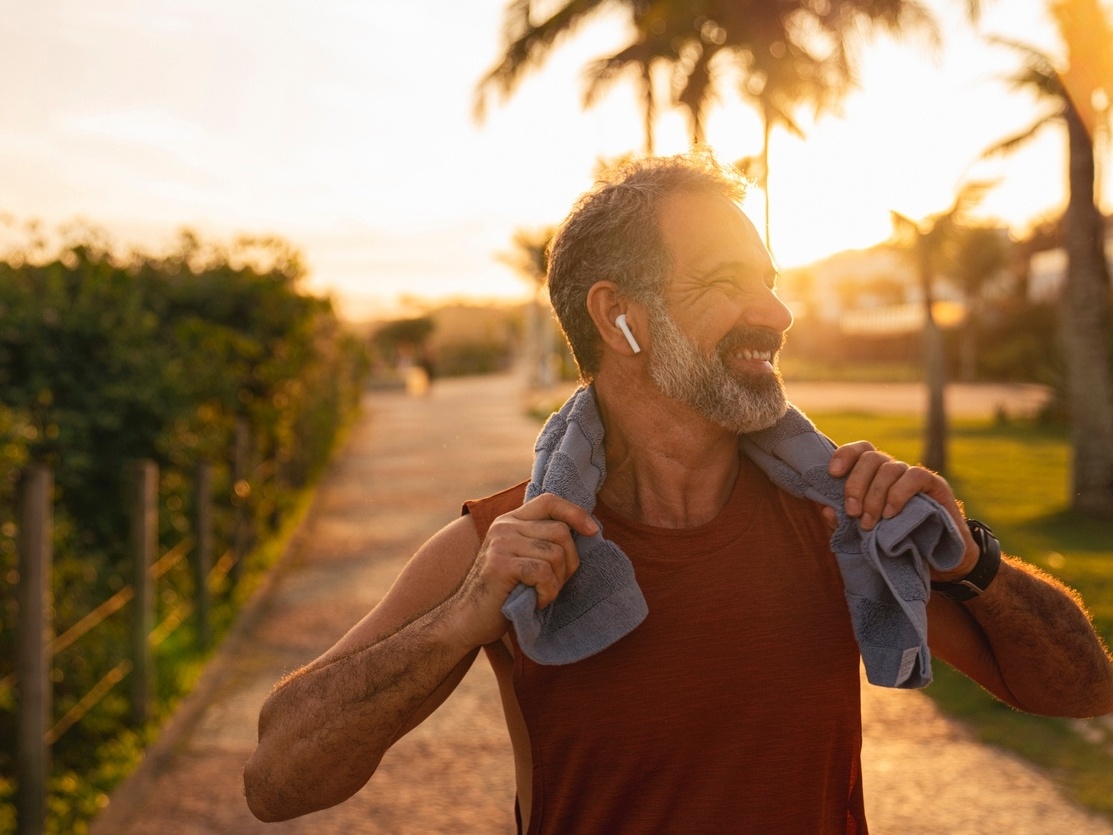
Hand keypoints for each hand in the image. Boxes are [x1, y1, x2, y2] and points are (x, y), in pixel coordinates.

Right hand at [448, 492, 595, 648]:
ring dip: (556, 582)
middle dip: (569, 563)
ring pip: (556, 554)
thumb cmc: (504, 593)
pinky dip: (547, 592)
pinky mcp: (500, 564)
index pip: (550, 501)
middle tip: (554, 584)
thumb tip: (587, 531)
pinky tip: (535, 601)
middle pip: (561, 532)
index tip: (593, 532)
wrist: (467, 620)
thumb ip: (543, 541)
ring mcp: (501, 543)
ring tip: (541, 594)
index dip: (575, 513)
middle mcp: (505, 526)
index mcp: (511, 520)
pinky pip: (543, 572)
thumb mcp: (523, 558)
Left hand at [826, 441, 978, 577]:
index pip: (860, 451)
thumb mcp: (862, 535)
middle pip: (871, 457)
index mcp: (874, 476)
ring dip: (874, 495)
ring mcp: (913, 476)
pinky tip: (890, 513)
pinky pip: (914, 476)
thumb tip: (826, 510)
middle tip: (852, 511)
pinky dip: (898, 494)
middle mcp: (893, 470)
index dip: (844, 455)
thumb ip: (843, 523)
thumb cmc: (895, 542)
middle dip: (856, 483)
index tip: (832, 473)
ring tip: (869, 523)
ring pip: (889, 468)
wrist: (937, 559)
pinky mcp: (935, 485)